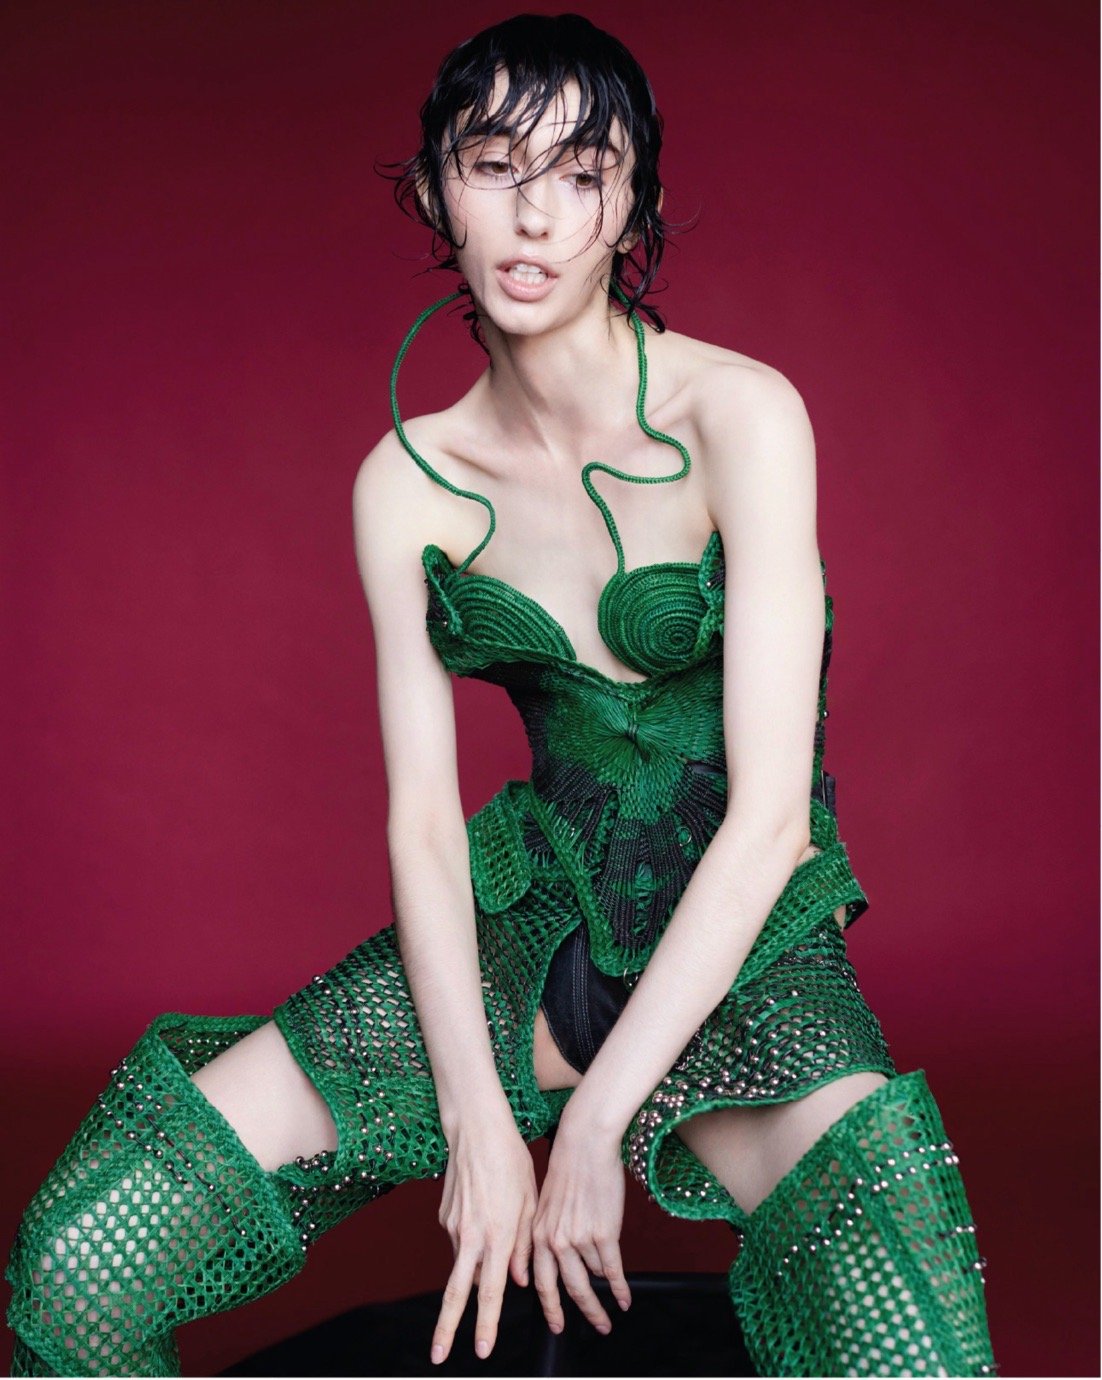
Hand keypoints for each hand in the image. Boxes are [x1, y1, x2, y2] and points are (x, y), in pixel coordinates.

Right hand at [431, 1108, 537, 1365]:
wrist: (477, 1129)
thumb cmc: (511, 1162)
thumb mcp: (531, 1203)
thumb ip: (525, 1247)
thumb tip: (519, 1280)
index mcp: (497, 1236)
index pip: (490, 1292)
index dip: (486, 1324)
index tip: (482, 1350)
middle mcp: (471, 1236)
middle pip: (454, 1293)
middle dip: (446, 1328)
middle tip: (438, 1356)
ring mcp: (453, 1226)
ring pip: (462, 1262)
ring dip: (474, 1265)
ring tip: (496, 1226)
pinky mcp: (444, 1216)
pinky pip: (460, 1239)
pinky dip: (472, 1239)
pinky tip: (485, 1209)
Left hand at [532, 1110, 631, 1337]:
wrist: (585, 1142)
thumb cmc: (567, 1165)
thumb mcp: (546, 1203)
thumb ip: (547, 1233)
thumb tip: (558, 1258)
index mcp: (537, 1234)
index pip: (541, 1282)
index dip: (550, 1308)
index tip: (557, 1325)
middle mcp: (554, 1242)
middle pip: (569, 1290)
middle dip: (583, 1314)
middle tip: (596, 1327)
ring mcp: (579, 1239)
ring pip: (592, 1280)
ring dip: (603, 1299)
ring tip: (611, 1313)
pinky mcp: (604, 1233)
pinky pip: (612, 1271)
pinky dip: (620, 1288)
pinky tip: (625, 1298)